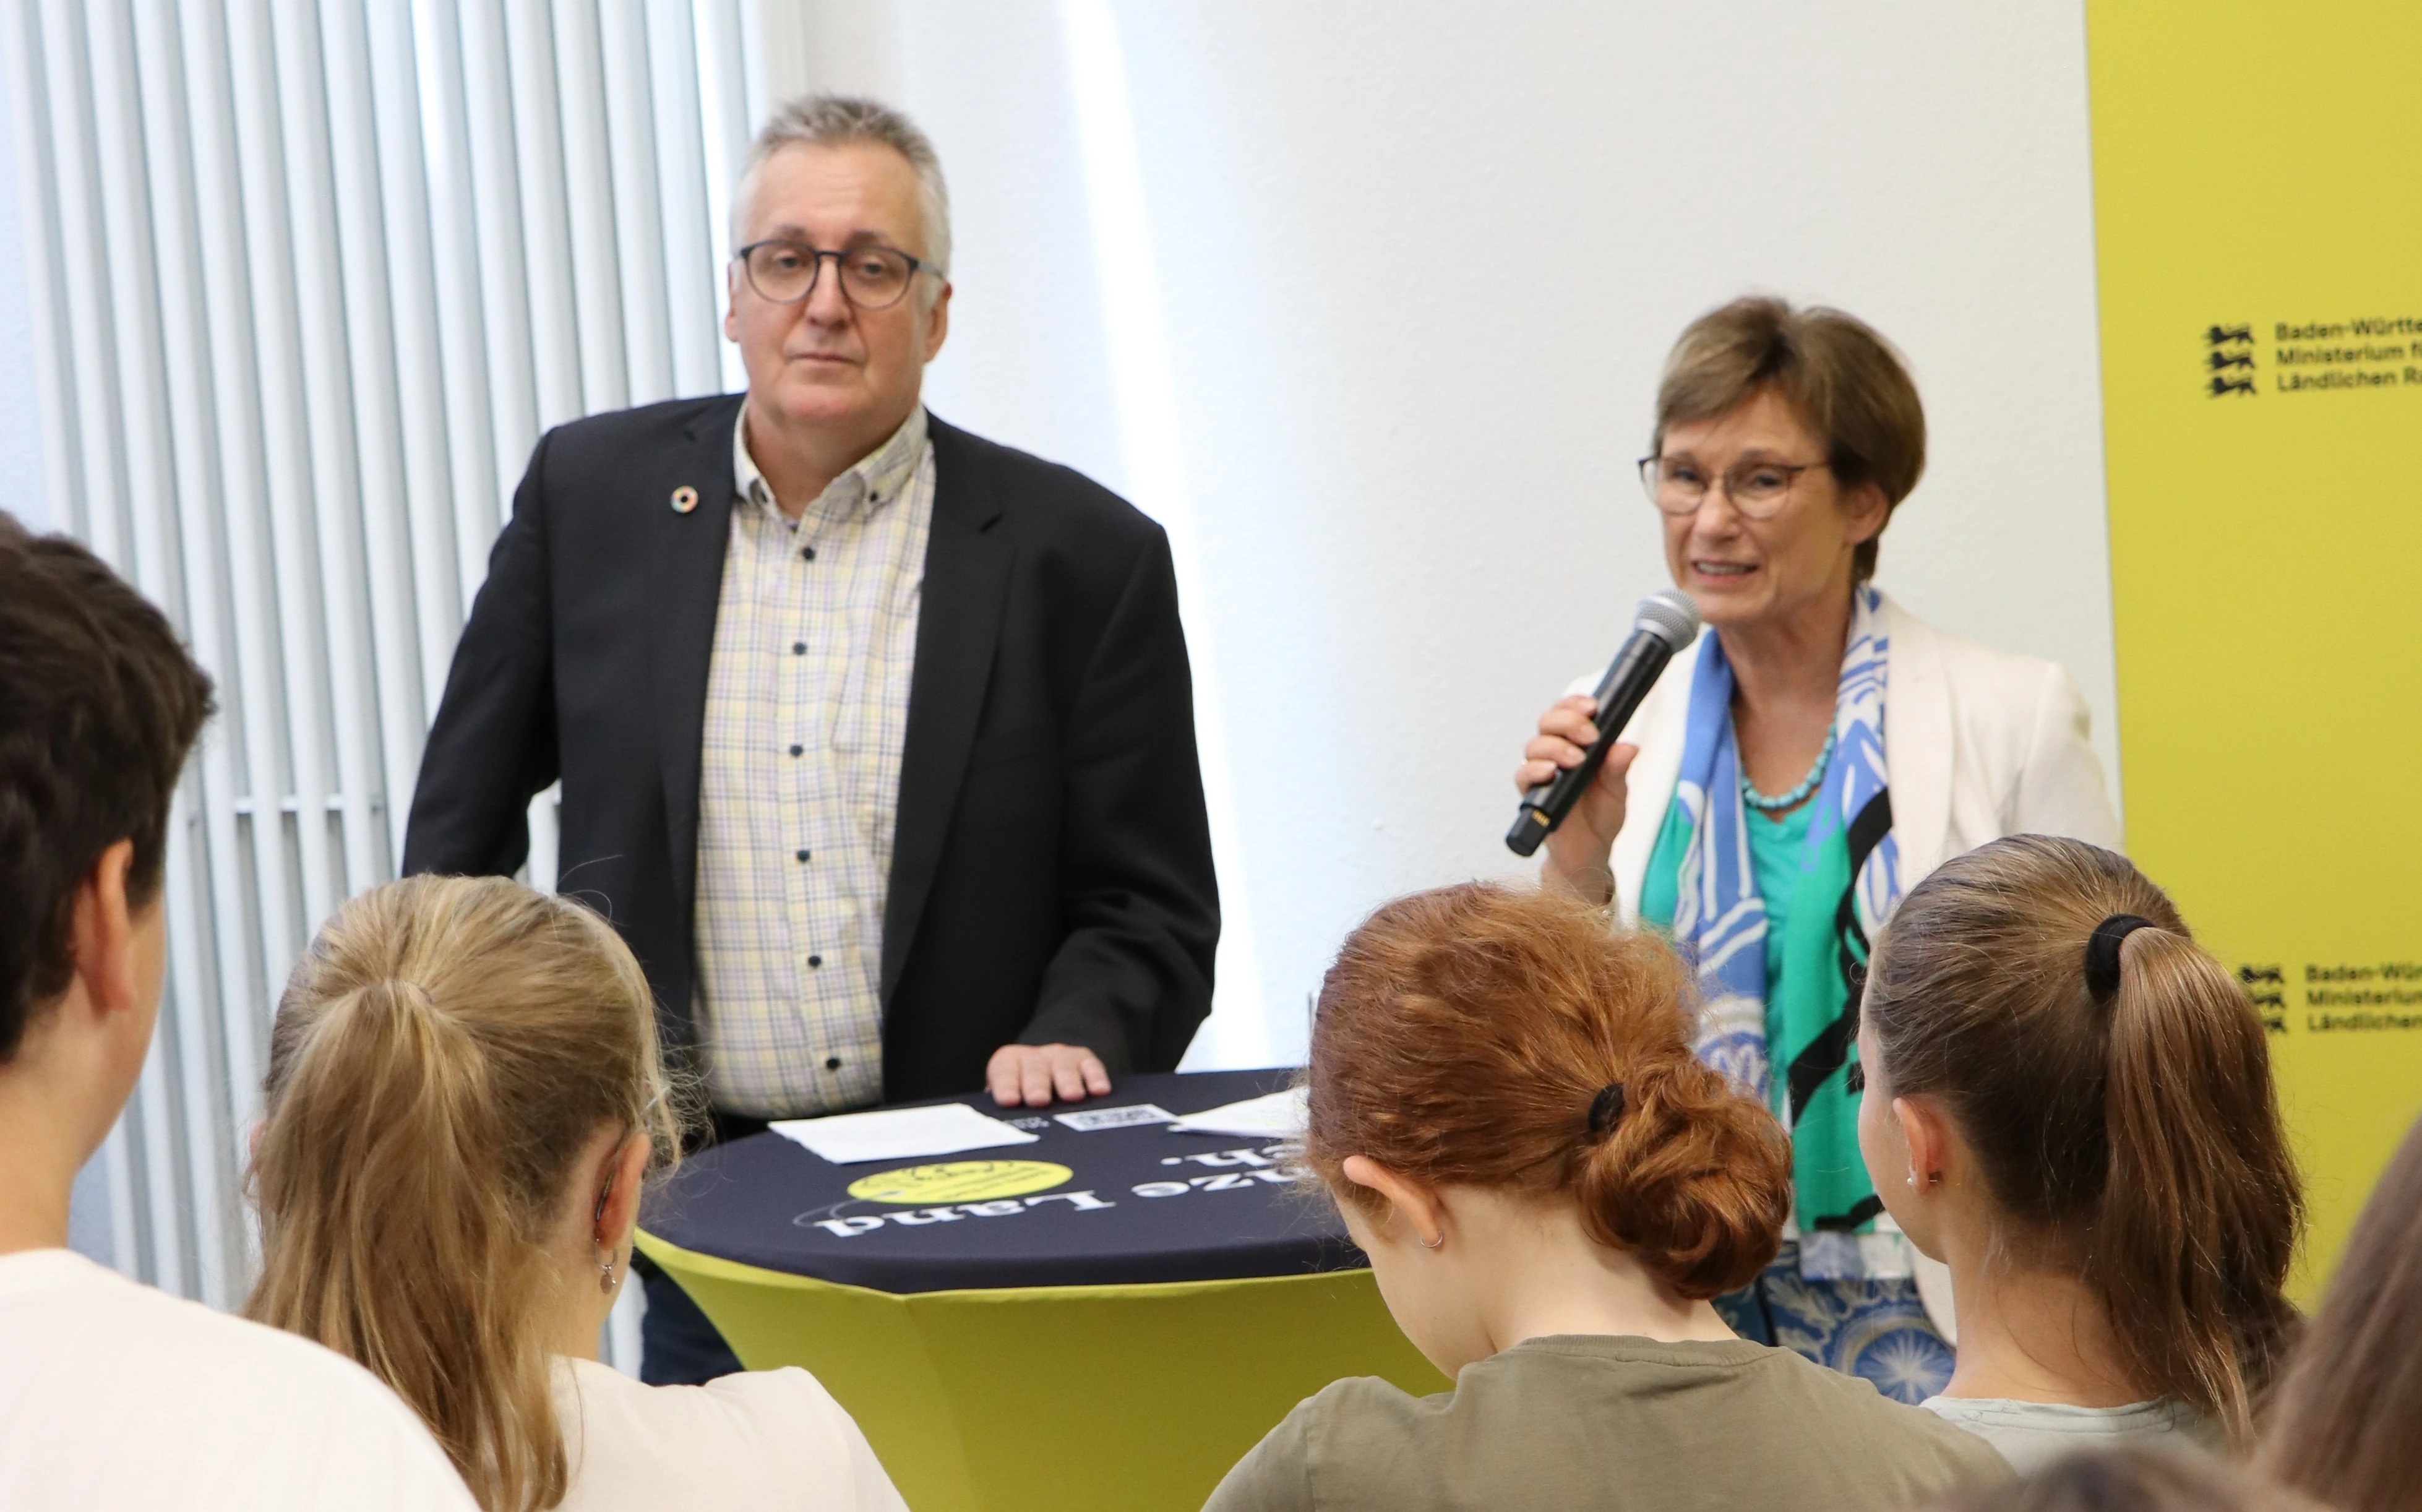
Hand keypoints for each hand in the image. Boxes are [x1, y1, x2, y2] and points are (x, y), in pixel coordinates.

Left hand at [987, 1043, 1112, 1106]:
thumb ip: (1002, 1116)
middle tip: (1039, 1100)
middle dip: (1037, 1084)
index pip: (1004, 1072)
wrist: (1046, 1079)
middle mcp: (1033, 1057)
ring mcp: (1060, 1056)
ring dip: (1067, 1080)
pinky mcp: (1084, 1060)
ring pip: (1063, 1065)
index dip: (1006, 1085)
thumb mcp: (1008, 1105)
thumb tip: (988, 1140)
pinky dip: (1096, 1077)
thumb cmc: (1022, 1101)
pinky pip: (1090, 1065)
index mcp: (1007, 1064)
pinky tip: (1099, 1091)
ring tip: (1072, 1096)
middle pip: (1034, 1068)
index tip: (1009, 1101)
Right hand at [1514, 693, 1636, 905]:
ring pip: (1534, 745)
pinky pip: (1522, 775)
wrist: (1590, 852)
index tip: (1592, 707)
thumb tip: (1627, 746)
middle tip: (1589, 737)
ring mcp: (1541, 773)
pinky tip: (1550, 773)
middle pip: (1547, 722)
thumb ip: (1618, 768)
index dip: (1575, 704)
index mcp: (1577, 744)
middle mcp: (1555, 753)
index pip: (1568, 711)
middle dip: (1568, 722)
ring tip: (1575, 760)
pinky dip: (1534, 770)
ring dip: (1554, 747)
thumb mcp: (1618, 791)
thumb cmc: (1601, 816)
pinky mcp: (1531, 795)